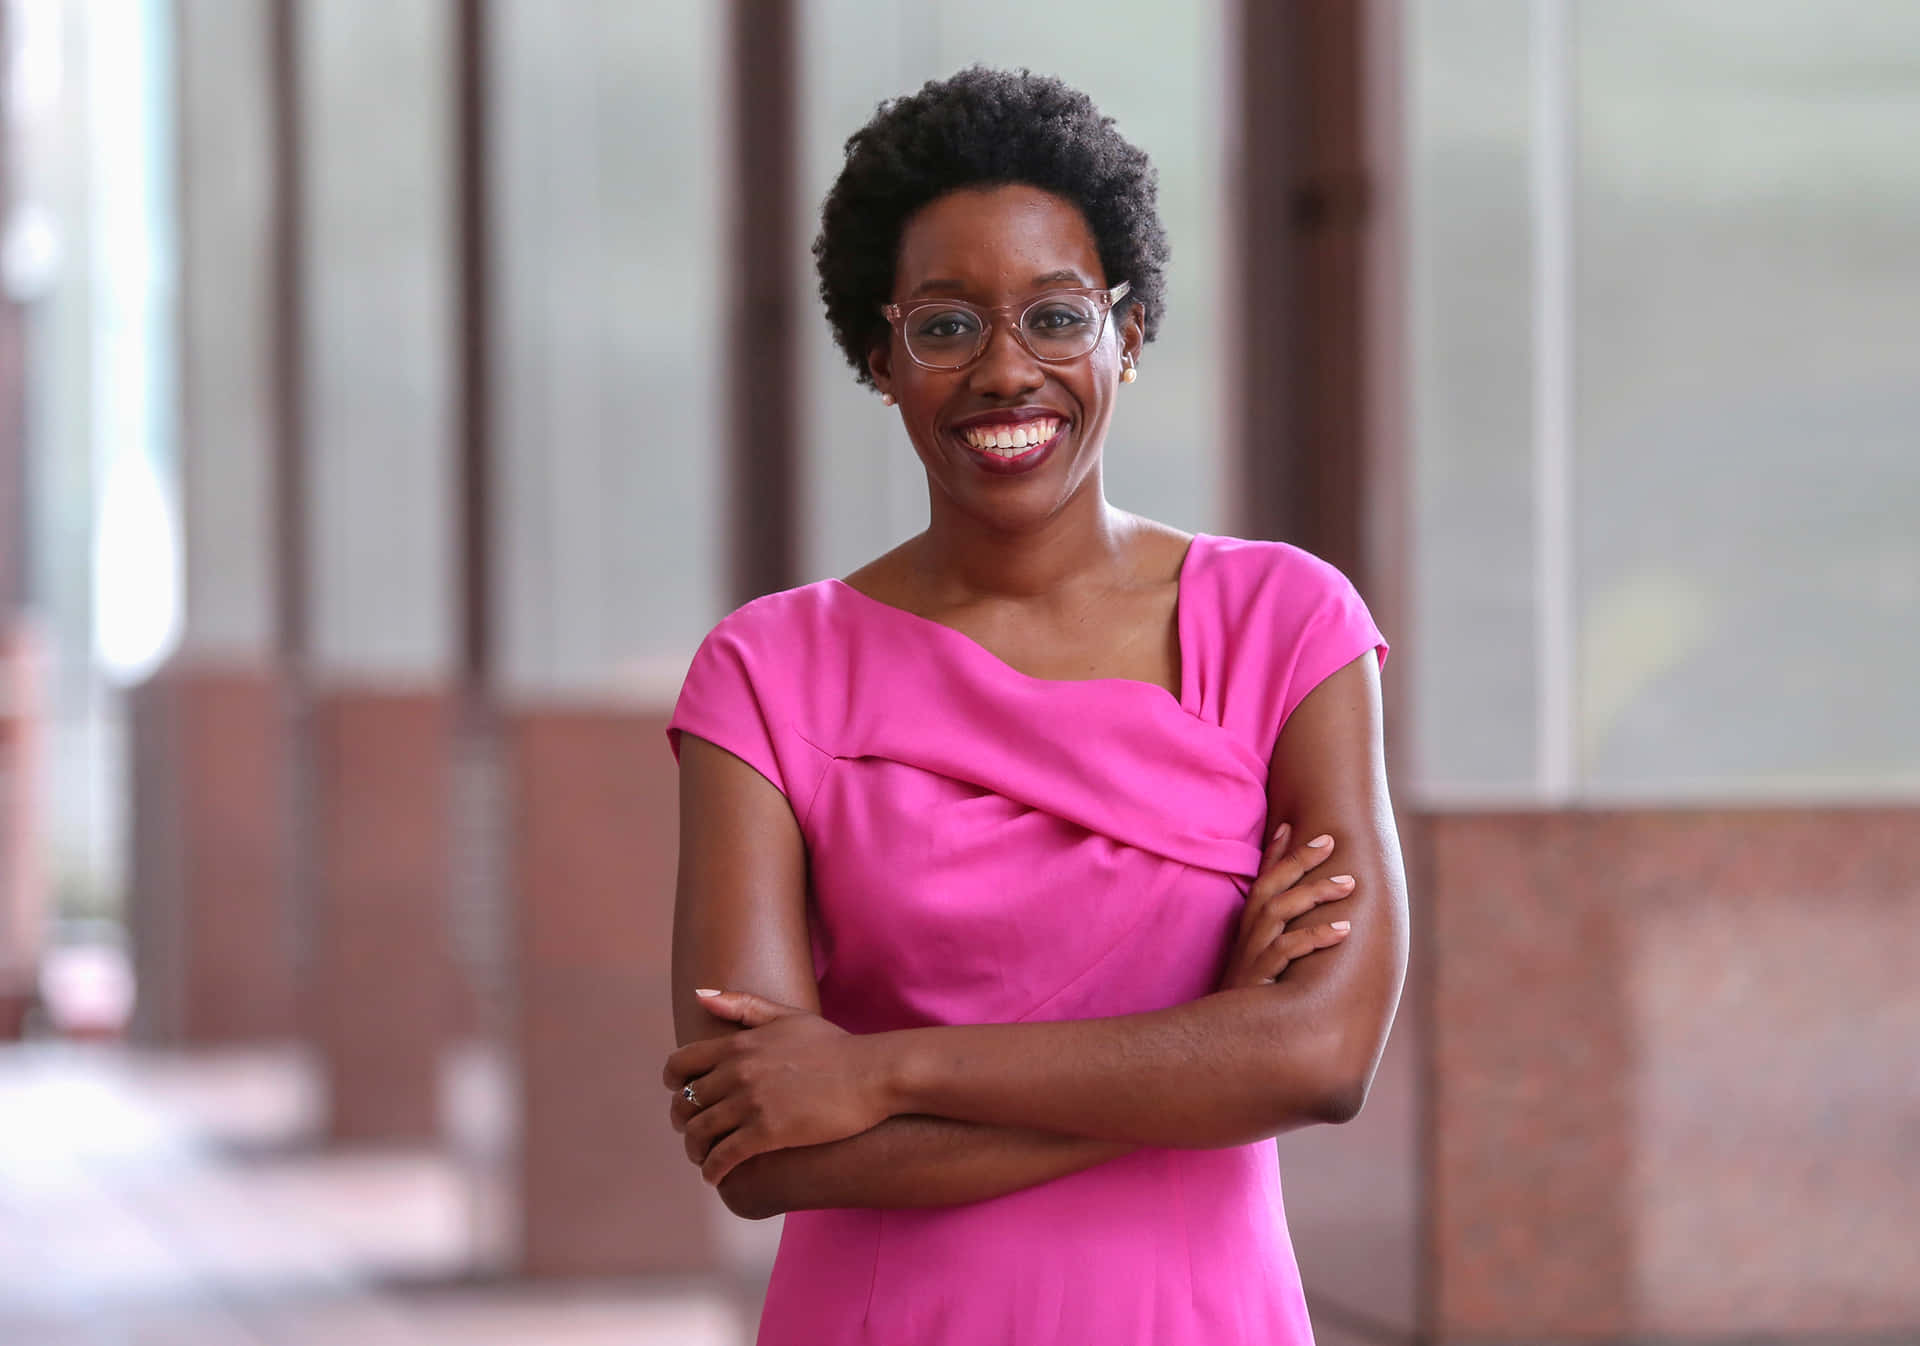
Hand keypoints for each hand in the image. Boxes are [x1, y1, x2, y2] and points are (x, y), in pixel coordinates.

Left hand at [663, 990, 894, 1185]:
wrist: (871, 1074)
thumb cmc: (834, 1046)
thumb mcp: (787, 1016)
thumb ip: (742, 1005)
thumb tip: (698, 995)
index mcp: (738, 1045)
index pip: (681, 1064)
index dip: (674, 1084)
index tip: (680, 1095)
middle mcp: (737, 1073)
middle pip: (686, 1102)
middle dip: (683, 1121)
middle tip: (695, 1133)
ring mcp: (751, 1103)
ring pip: (699, 1133)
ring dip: (695, 1150)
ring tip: (704, 1158)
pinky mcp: (767, 1133)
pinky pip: (724, 1157)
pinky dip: (713, 1170)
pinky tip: (717, 1177)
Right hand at [1218, 824, 1353, 990]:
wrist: (1222, 1042)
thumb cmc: (1247, 1000)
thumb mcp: (1257, 964)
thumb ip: (1276, 937)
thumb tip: (1302, 913)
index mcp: (1246, 930)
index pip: (1262, 881)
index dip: (1278, 854)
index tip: (1298, 828)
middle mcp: (1247, 938)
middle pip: (1270, 888)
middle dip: (1299, 862)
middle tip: (1331, 842)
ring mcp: (1252, 957)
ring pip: (1279, 913)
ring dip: (1314, 894)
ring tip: (1348, 883)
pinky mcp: (1260, 980)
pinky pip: (1286, 952)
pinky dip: (1314, 937)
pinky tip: (1342, 930)